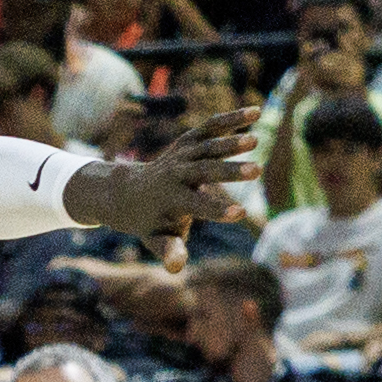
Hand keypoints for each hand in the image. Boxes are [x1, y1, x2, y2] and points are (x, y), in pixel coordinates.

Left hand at [67, 104, 255, 270]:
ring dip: (230, 141)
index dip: (215, 211)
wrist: (124, 191)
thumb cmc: (148, 221)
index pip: (194, 206)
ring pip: (206, 146)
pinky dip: (230, 118)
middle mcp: (173, 174)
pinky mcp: (187, 141)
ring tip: (256, 139)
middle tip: (257, 171)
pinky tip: (256, 111)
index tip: (239, 213)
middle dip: (229, 172)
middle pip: (203, 171)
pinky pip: (209, 127)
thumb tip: (176, 269)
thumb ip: (168, 250)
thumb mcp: (155, 238)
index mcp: (167, 200)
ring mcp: (180, 155)